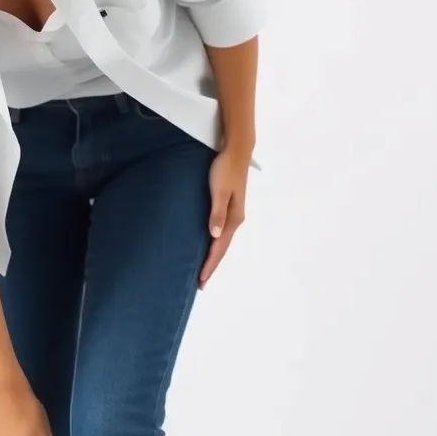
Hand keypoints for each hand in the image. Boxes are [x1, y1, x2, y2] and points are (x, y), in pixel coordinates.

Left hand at [199, 146, 249, 289]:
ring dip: (213, 256)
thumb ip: (216, 212)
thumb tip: (214, 236)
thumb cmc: (225, 169)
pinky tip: (208, 245)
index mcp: (233, 218)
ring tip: (204, 269)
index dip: (210, 264)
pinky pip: (221, 232)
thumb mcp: (219, 190)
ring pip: (222, 241)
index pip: (219, 248)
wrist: (236, 152)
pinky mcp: (228, 207)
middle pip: (222, 248)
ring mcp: (232, 214)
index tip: (201, 280)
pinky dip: (214, 243)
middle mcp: (234, 219)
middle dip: (211, 265)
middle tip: (200, 283)